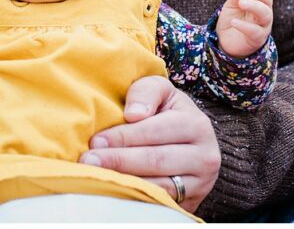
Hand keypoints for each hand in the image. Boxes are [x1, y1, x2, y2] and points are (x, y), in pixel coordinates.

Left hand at [81, 75, 220, 212]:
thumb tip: (133, 115)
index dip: (123, 137)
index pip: (155, 131)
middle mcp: (205, 156)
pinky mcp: (192, 202)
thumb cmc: (166, 109)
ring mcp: (200, 183)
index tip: (95, 141)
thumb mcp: (159, 90)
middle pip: (156, 160)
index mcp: (196, 124)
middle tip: (88, 160)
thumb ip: (145, 92)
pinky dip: (136, 196)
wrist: (189, 139)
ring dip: (124, 181)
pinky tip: (115, 189)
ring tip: (96, 175)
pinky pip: (161, 202)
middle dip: (118, 160)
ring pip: (159, 186)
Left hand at [217, 0, 272, 57]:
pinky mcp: (258, 38)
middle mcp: (263, 11)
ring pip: (266, 13)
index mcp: (256, 1)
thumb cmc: (232, 20)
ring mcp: (262, 25)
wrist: (227, 42)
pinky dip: (245, 26)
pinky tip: (234, 22)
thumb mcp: (230, 6)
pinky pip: (255, 31)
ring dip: (254, 6)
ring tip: (241, 3)